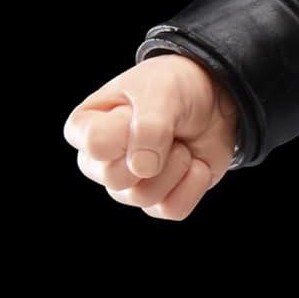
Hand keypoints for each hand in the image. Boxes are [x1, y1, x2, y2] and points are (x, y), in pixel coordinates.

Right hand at [64, 55, 238, 219]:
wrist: (213, 100)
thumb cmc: (175, 88)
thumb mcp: (162, 93)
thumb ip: (149, 127)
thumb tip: (142, 169)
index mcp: (85, 128)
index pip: (95, 145)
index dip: (128, 129)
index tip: (141, 109)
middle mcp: (99, 161)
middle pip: (115, 179)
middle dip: (155, 152)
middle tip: (168, 129)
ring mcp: (128, 185)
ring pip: (143, 197)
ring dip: (176, 167)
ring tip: (180, 144)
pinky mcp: (159, 199)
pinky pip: (171, 209)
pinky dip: (193, 185)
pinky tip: (195, 163)